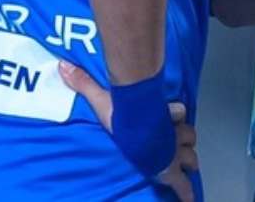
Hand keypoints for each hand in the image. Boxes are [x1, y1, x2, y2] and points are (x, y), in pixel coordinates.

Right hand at [59, 61, 197, 201]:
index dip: (175, 114)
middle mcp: (170, 134)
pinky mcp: (171, 172)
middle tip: (176, 140)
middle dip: (184, 137)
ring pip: (191, 154)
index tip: (173, 115)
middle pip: (188, 134)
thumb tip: (64, 66)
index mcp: (160, 118)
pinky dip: (185, 192)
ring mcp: (173, 153)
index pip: (178, 112)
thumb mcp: (103, 99)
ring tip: (183, 161)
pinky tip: (189, 200)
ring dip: (187, 156)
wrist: (135, 132)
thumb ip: (85, 83)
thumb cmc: (124, 116)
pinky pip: (182, 184)